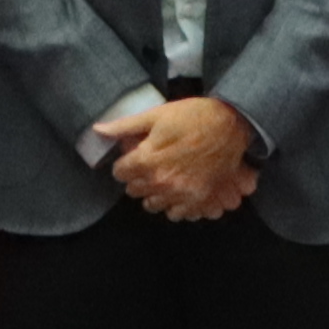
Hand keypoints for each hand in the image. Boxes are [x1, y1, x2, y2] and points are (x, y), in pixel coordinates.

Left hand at [91, 91, 258, 221]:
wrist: (230, 124)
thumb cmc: (192, 116)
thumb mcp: (157, 114)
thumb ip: (125, 126)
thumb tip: (97, 130)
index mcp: (147, 160)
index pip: (119, 173)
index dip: (124, 163)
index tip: (133, 156)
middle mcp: (160, 181)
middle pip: (133, 190)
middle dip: (137, 177)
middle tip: (148, 164)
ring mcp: (179, 193)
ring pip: (151, 205)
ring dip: (153, 193)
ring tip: (162, 178)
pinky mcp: (197, 199)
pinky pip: (175, 214)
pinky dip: (173, 205)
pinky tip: (176, 190)